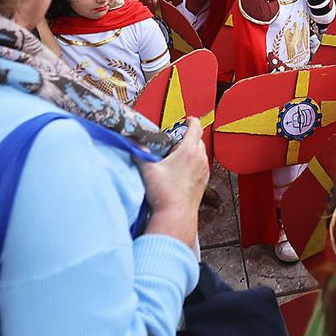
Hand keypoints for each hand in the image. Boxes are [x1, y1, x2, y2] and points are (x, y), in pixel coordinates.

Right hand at [138, 117, 209, 248]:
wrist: (176, 216)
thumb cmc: (164, 194)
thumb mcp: (148, 169)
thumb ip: (139, 153)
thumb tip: (132, 143)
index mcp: (189, 151)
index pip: (196, 127)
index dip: (191, 121)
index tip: (187, 119)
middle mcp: (200, 159)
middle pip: (199, 139)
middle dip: (189, 136)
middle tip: (176, 139)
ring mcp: (203, 171)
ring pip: (201, 153)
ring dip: (192, 150)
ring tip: (178, 155)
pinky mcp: (203, 183)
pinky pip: (201, 166)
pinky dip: (194, 163)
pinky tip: (182, 171)